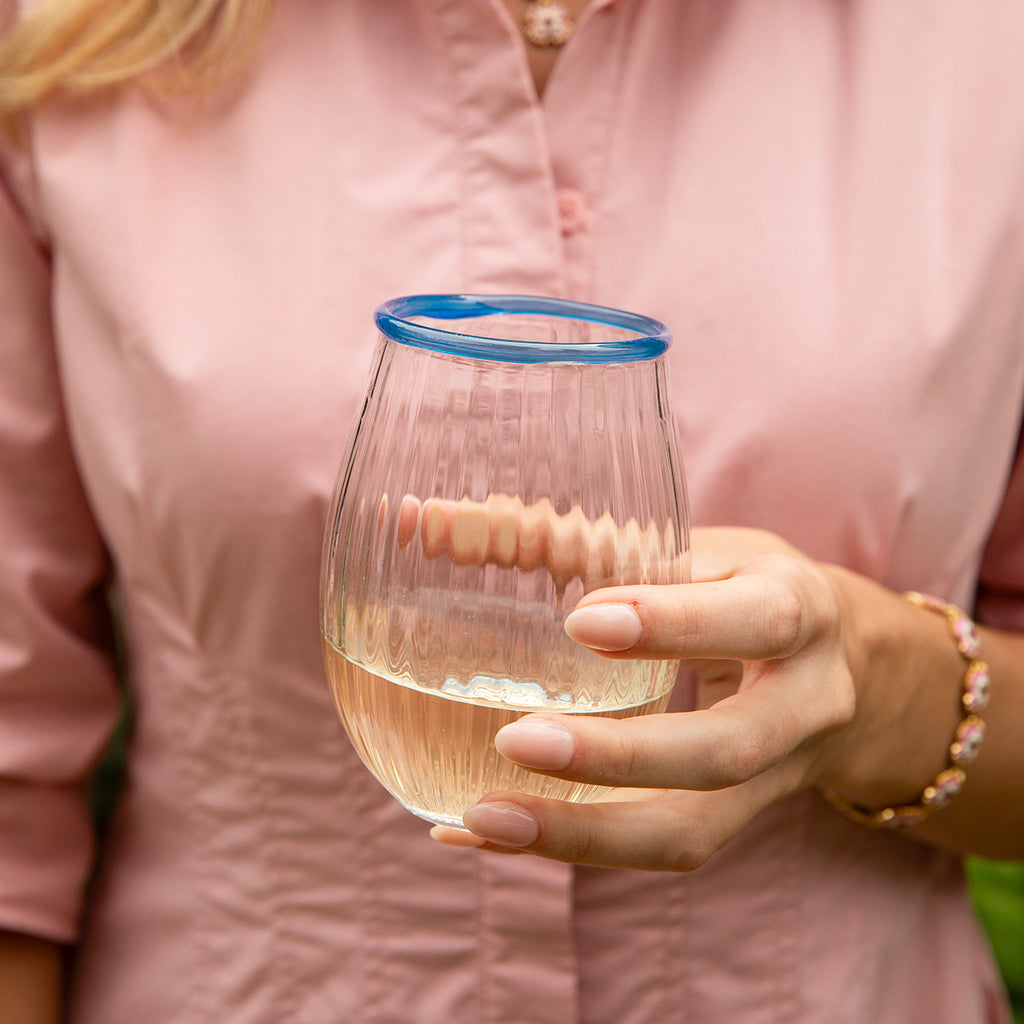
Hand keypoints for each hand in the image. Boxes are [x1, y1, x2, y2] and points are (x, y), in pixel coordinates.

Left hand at [431, 526, 895, 869]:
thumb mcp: (693, 547)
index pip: (752, 620)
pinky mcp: (736, 818)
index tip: (582, 622)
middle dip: (618, 756)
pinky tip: (482, 833)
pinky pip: (661, 849)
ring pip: (692, 830)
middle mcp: (802, 703)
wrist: (843, 669)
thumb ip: (585, 541)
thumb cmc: (744, 588)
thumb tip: (425, 521)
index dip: (674, 625)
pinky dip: (571, 844)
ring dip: (585, 834)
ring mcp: (775, 777)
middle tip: (516, 739)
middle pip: (723, 751)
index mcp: (798, 609)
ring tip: (480, 817)